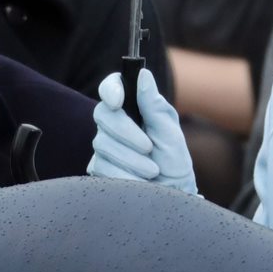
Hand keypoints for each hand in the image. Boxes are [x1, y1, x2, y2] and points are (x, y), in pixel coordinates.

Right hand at [88, 69, 197, 194]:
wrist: (171, 197)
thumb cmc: (174, 164)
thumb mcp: (170, 134)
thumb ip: (154, 106)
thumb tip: (143, 75)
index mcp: (134, 108)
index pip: (112, 87)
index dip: (111, 89)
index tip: (118, 100)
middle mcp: (115, 124)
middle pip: (103, 114)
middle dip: (126, 132)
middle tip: (148, 147)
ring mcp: (104, 146)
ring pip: (102, 144)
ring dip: (131, 159)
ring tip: (152, 170)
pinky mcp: (98, 168)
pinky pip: (102, 166)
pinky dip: (125, 175)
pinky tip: (139, 181)